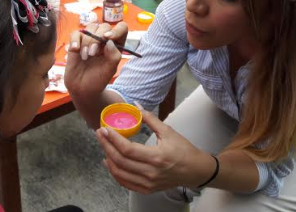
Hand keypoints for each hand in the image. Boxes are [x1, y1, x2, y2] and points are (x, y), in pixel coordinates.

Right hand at [65, 22, 128, 95]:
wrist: (81, 88)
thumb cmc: (98, 79)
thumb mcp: (109, 71)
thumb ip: (113, 57)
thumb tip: (110, 42)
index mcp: (116, 44)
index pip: (121, 28)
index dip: (116, 30)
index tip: (107, 38)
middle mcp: (104, 39)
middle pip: (104, 27)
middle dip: (97, 40)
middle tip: (92, 54)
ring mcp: (90, 39)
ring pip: (90, 28)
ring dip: (87, 41)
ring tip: (85, 57)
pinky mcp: (77, 41)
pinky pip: (76, 33)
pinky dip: (75, 40)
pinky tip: (75, 50)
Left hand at [97, 107, 214, 193]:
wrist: (195, 170)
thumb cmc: (184, 150)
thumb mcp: (168, 131)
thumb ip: (150, 119)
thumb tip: (136, 105)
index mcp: (156, 157)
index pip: (127, 149)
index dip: (113, 139)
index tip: (105, 129)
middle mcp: (150, 173)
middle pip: (120, 161)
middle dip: (106, 146)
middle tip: (100, 134)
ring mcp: (148, 183)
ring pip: (120, 173)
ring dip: (108, 159)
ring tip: (104, 146)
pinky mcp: (147, 189)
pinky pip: (125, 183)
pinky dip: (115, 173)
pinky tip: (110, 162)